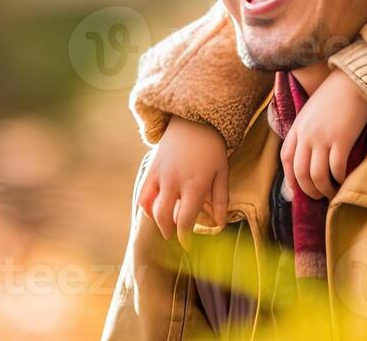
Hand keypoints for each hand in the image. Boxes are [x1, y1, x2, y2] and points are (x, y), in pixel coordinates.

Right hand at [137, 116, 228, 248]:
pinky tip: (155, 210)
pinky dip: (147, 207)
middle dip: (169, 232)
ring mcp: (160, 175)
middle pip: (165, 218)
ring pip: (151, 208)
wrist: (193, 120)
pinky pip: (143, 194)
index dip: (185, 237)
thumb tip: (219, 225)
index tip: (187, 245)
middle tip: (176, 236)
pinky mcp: (151, 169)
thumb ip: (221, 201)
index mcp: (195, 185)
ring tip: (166, 225)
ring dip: (157, 222)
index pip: (186, 220)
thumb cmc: (212, 149)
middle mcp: (175, 182)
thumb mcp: (222, 173)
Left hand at [280, 72, 366, 199]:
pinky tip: (343, 180)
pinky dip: (339, 179)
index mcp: (297, 127)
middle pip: (300, 172)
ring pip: (317, 175)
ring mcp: (323, 137)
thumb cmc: (334, 95)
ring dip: (323, 189)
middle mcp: (306, 134)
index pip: (286, 159)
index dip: (290, 179)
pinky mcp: (341, 140)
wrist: (353, 81)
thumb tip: (308, 155)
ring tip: (331, 192)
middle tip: (317, 197)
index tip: (299, 189)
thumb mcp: (311, 111)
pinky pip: (336, 168)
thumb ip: (306, 131)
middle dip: (307, 190)